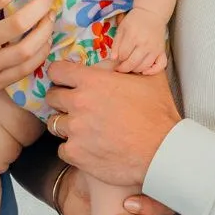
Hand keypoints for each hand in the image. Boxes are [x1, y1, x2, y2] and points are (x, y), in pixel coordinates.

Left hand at [44, 60, 180, 186]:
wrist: (162, 152)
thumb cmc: (158, 115)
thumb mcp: (148, 79)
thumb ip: (127, 66)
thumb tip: (118, 62)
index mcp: (92, 81)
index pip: (57, 71)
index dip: (60, 75)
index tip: (65, 81)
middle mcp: (78, 103)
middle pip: (52, 97)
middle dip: (61, 100)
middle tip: (76, 107)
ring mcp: (75, 130)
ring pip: (55, 124)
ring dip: (67, 125)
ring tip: (84, 130)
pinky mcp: (75, 153)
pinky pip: (62, 149)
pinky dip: (72, 149)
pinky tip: (88, 149)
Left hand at [109, 8, 168, 74]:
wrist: (151, 14)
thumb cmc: (134, 21)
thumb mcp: (121, 29)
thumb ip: (116, 44)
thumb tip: (113, 59)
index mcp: (133, 36)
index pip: (123, 55)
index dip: (118, 58)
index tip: (117, 58)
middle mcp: (145, 43)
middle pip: (132, 63)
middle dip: (123, 68)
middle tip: (120, 68)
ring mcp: (155, 48)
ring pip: (144, 66)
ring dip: (135, 70)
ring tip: (130, 67)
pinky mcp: (162, 51)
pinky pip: (160, 65)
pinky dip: (153, 71)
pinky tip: (145, 71)